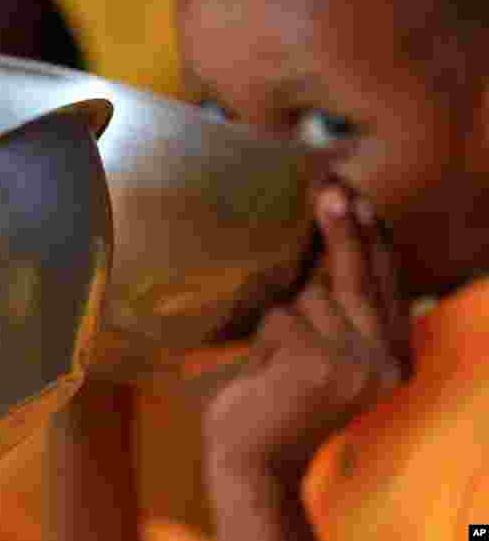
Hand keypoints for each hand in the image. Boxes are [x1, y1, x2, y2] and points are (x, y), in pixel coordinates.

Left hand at [202, 183, 410, 538]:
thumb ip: (330, 308)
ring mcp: (358, 365)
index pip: (389, 284)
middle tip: (330, 185)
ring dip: (280, 315)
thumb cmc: (275, 399)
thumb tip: (325, 233)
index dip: (371, 239)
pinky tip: (264, 372)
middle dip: (343, 228)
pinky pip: (282, 315)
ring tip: (274, 363)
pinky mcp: (322, 365)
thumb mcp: (316, 351)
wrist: (253, 462)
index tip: (358, 198)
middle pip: (361, 277)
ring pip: (310, 296)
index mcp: (396, 357)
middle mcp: (387, 362)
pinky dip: (263, 333)